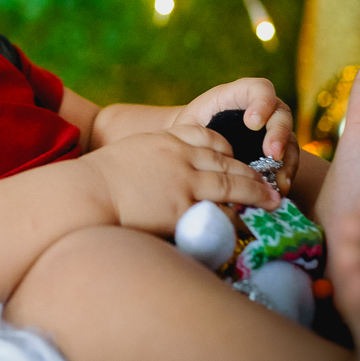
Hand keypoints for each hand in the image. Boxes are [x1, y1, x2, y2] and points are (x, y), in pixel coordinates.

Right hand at [79, 125, 281, 235]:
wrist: (86, 193)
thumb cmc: (97, 179)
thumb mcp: (128, 155)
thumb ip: (150, 160)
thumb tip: (157, 176)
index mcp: (165, 140)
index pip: (207, 138)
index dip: (227, 150)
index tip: (236, 160)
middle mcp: (180, 157)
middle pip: (227, 161)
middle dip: (251, 172)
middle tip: (269, 183)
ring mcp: (184, 182)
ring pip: (232, 184)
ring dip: (256, 192)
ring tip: (272, 201)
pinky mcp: (183, 207)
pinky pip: (219, 211)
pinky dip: (238, 216)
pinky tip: (250, 222)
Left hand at [174, 79, 299, 194]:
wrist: (194, 144)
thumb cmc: (191, 130)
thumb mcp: (189, 125)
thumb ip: (197, 130)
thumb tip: (201, 149)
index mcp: (240, 94)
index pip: (260, 89)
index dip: (262, 103)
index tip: (252, 123)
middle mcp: (264, 108)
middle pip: (281, 115)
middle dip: (278, 134)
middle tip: (271, 153)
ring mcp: (273, 130)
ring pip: (289, 140)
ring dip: (286, 160)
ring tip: (279, 179)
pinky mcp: (278, 150)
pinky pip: (288, 160)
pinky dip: (286, 174)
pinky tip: (280, 188)